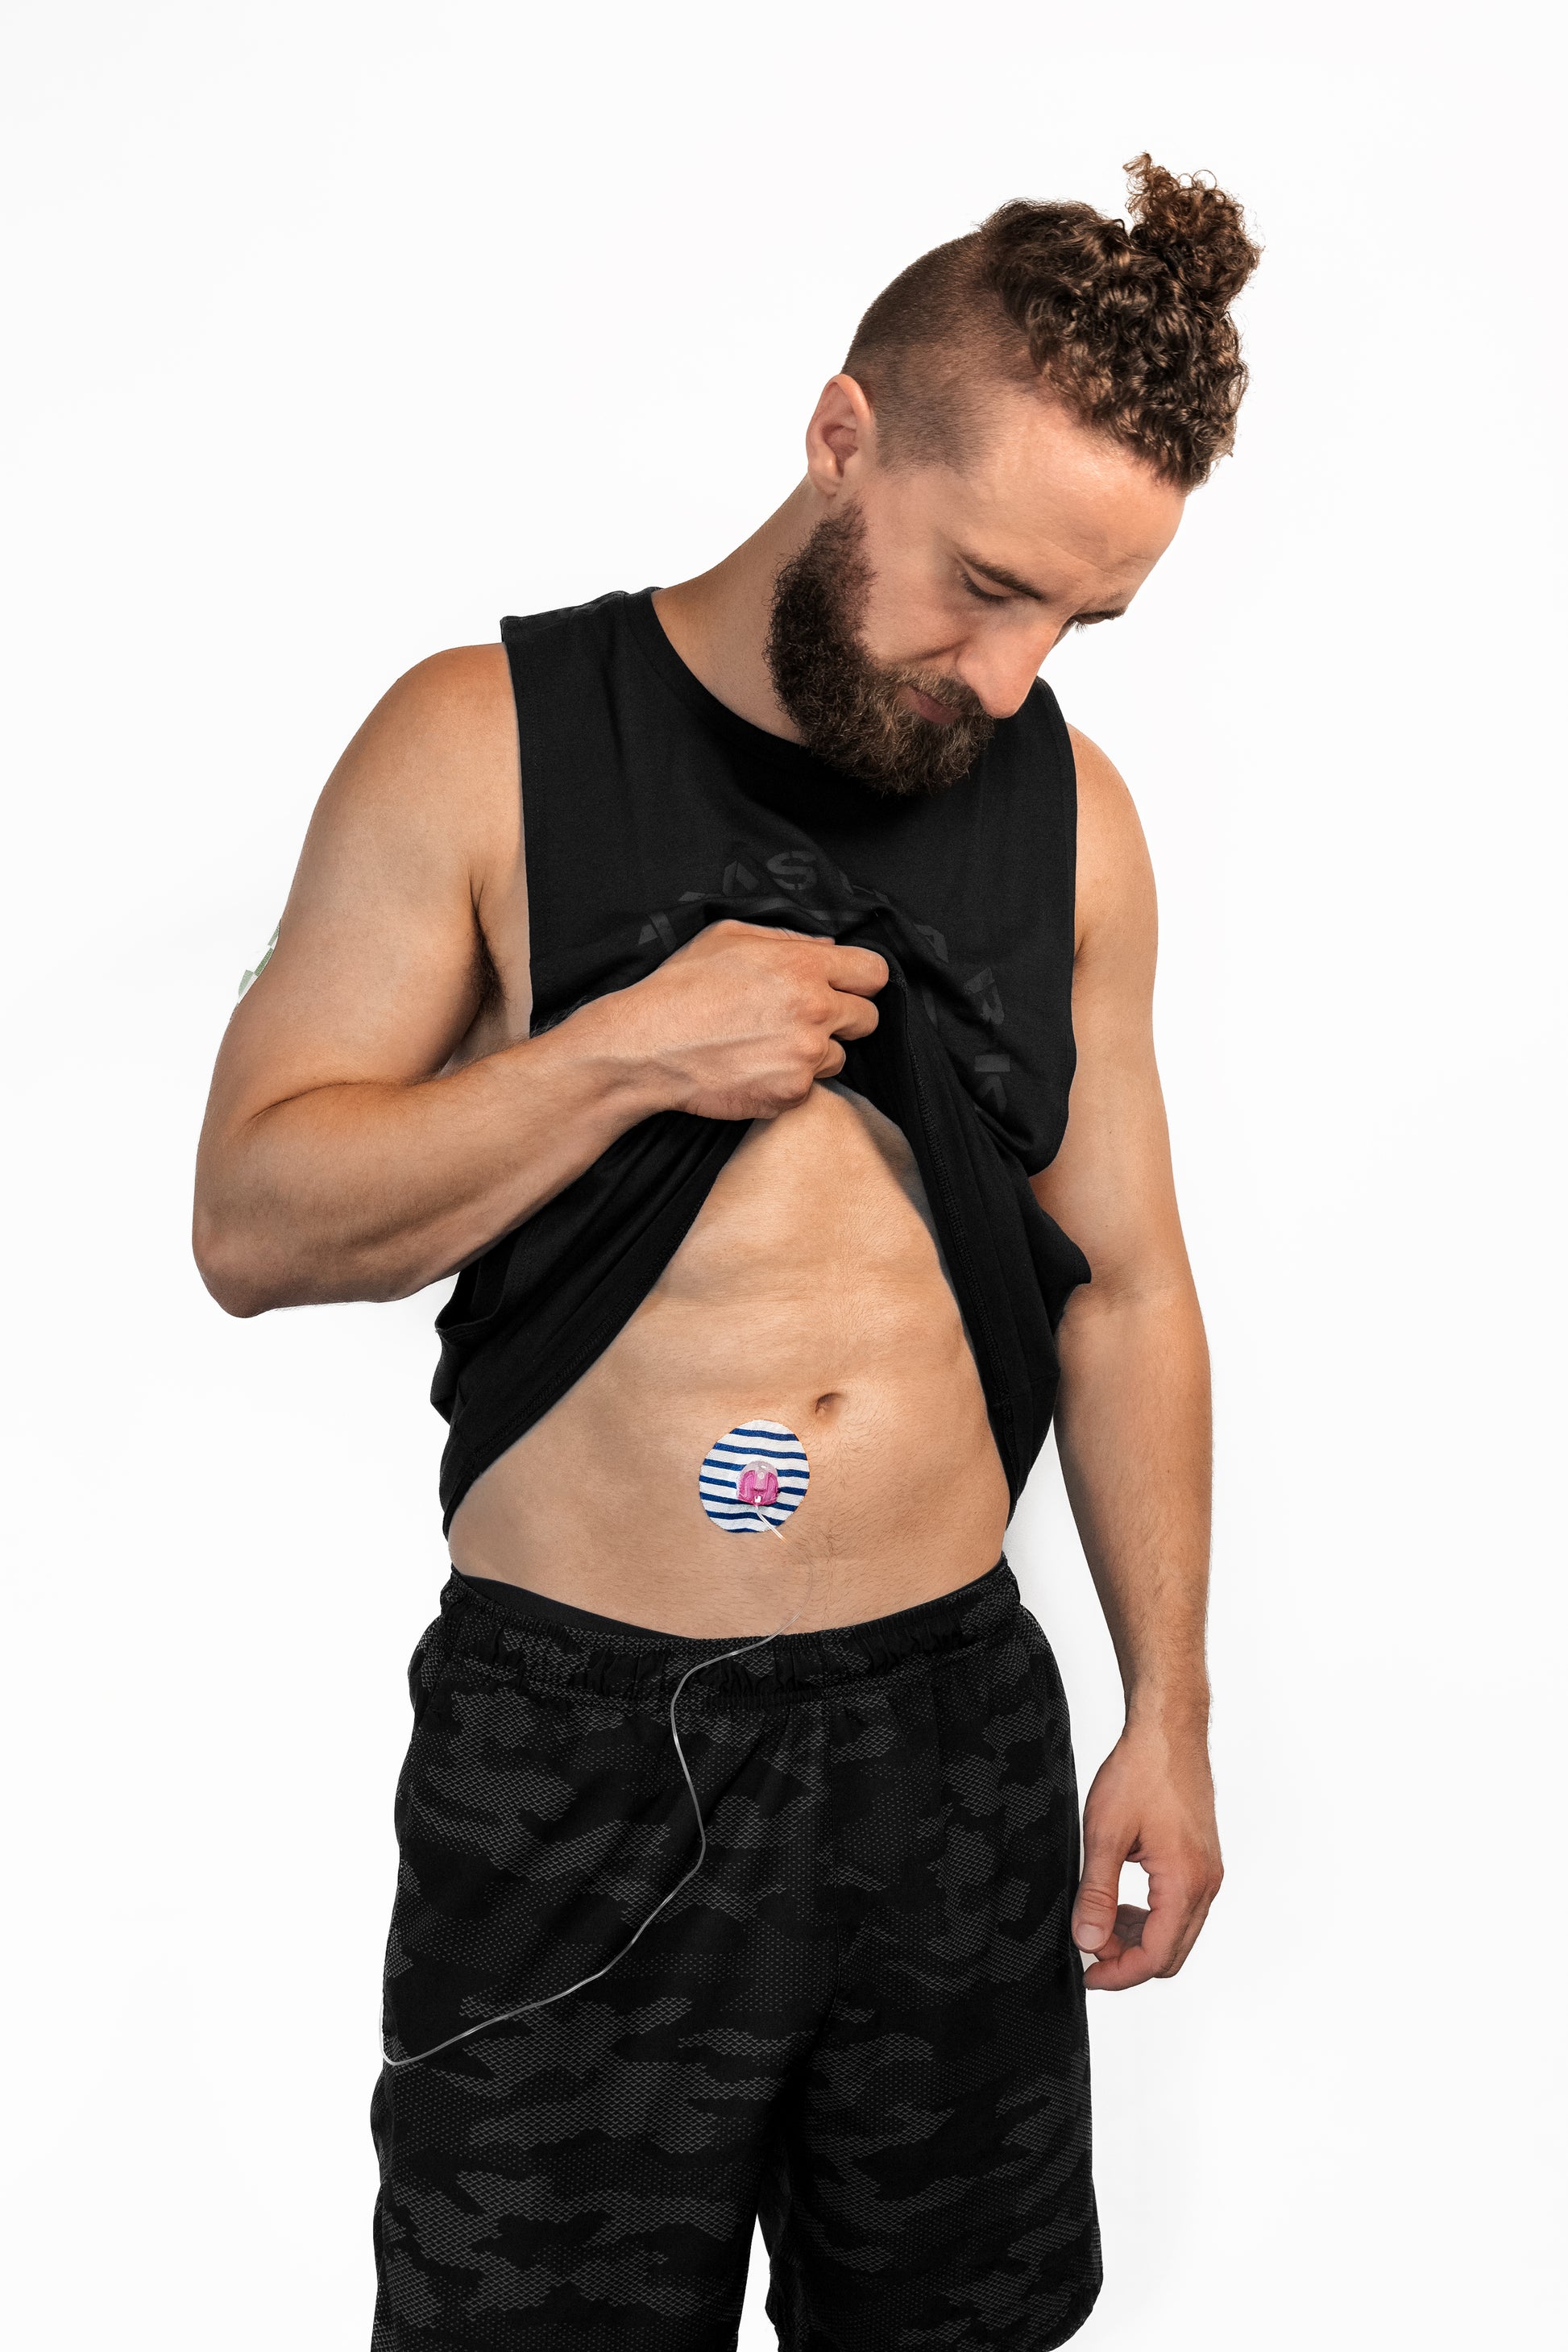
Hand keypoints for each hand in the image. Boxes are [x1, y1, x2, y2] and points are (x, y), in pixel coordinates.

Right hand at [601, 918, 887, 1120]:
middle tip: (803, 1019)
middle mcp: (814, 1010)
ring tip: (767, 1045)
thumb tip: (827, 947)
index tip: (845, 988)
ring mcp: (805, 1055)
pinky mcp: (791, 1093)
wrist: (646, 1047)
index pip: (873, 972)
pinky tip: (755, 1068)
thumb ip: (786, 938)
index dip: (860, 980)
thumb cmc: (681, 988)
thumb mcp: (728, 937)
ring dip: (814, 1053)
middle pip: (867, 1019)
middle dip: (843, 1018)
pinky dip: (788, 1081)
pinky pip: (809, 1088)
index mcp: (803, 966)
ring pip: (839, 1057)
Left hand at [1070, 1719, 1222, 1990]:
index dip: (1119, 1974)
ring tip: (1099, 1922)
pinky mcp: (1202, 1861)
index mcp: (1185, 1883)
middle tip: (1089, 1950)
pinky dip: (1151, 1916)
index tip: (1087, 1973)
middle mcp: (1206, 1884)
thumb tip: (1088, 1940)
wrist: (1169, 1730)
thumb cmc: (1141, 1772)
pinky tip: (1121, 1901)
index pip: (1156, 1957)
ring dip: (1139, 1939)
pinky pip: (1181, 1908)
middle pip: (1171, 1953)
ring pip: (1177, 1933)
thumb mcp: (1106, 1835)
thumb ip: (1097, 1894)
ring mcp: (1208, 1872)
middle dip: (1128, 1961)